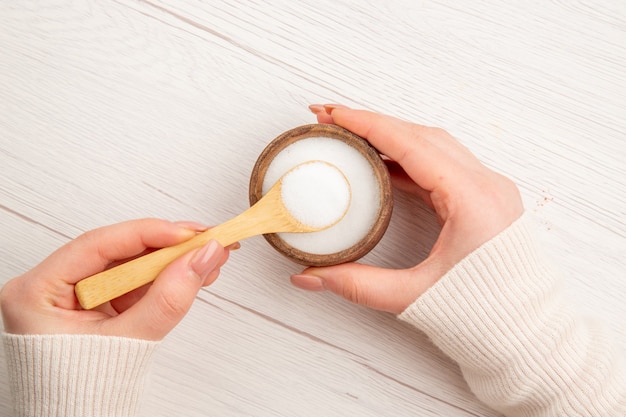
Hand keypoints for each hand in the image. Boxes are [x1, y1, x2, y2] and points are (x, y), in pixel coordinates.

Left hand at [0, 219, 232, 339]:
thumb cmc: (82, 394)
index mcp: (37, 291)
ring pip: (130, 265)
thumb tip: (201, 259)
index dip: (148, 233)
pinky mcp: (98, 305)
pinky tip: (193, 272)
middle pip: (118, 252)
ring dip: (172, 262)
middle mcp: (53, 287)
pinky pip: (134, 283)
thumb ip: (167, 299)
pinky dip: (165, 279)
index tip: (188, 233)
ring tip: (208, 257)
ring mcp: (76, 296)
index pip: (97, 245)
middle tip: (206, 240)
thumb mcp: (129, 341)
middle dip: (167, 247)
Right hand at [291, 105, 522, 313]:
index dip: (368, 125)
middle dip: (374, 123)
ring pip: (433, 146)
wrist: (529, 337)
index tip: (334, 114)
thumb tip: (307, 277)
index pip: (413, 145)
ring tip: (351, 136)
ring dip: (391, 136)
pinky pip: (441, 166)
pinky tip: (379, 164)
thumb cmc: (486, 317)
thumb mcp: (414, 297)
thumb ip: (356, 285)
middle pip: (422, 136)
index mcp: (474, 200)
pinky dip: (407, 159)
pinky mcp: (483, 201)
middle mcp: (486, 186)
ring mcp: (488, 191)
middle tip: (331, 119)